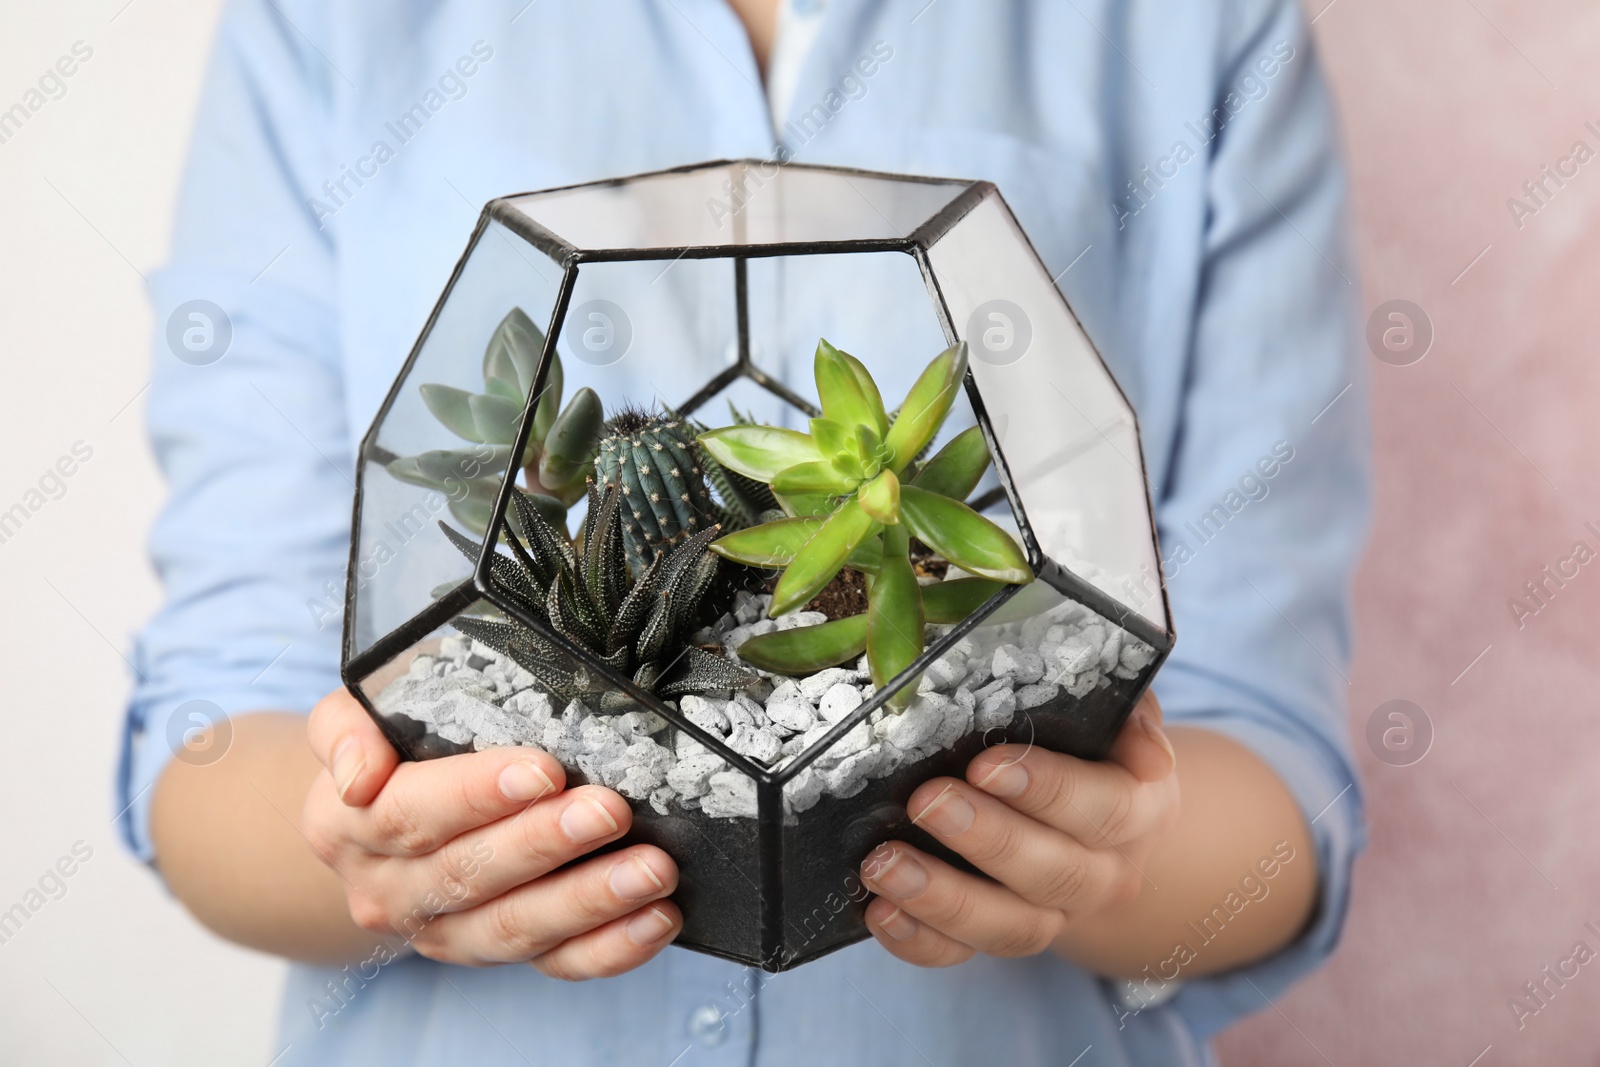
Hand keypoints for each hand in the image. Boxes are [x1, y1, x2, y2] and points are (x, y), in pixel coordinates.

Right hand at [300, 689, 680, 978]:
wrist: (375, 826)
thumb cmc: (387, 749)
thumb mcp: (350, 720)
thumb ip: (347, 730)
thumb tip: (360, 774)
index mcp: (350, 828)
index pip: (412, 814)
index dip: (478, 795)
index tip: (544, 770)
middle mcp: (390, 892)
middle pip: (471, 875)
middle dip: (547, 844)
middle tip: (610, 811)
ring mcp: (445, 934)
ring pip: (516, 928)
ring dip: (589, 900)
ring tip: (650, 870)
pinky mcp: (497, 955)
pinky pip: (555, 963)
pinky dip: (611, 947)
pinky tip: (657, 919)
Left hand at [859, 692, 1178, 964]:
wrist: (1096, 824)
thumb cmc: (1091, 749)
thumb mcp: (1115, 718)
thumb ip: (1128, 714)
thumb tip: (1147, 751)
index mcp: (1134, 810)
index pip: (1102, 809)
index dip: (1046, 790)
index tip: (985, 764)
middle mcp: (1101, 874)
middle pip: (1052, 873)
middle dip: (985, 839)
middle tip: (926, 801)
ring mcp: (1051, 915)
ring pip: (1010, 927)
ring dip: (942, 898)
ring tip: (884, 862)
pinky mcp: (998, 936)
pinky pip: (962, 955)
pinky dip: (919, 941)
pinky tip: (879, 910)